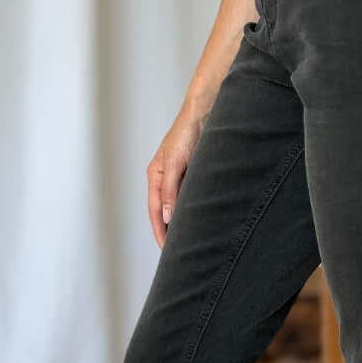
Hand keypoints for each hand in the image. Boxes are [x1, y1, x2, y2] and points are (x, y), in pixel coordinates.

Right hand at [146, 103, 207, 246]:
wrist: (206, 111)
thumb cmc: (186, 132)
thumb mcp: (175, 163)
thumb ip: (171, 190)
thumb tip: (168, 217)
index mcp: (156, 177)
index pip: (156, 211)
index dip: (160, 231)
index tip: (166, 249)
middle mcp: (166, 179)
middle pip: (165, 211)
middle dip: (169, 231)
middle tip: (178, 251)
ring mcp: (180, 176)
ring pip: (179, 205)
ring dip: (182, 221)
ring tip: (189, 239)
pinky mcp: (195, 172)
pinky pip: (191, 196)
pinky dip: (193, 208)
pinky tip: (201, 218)